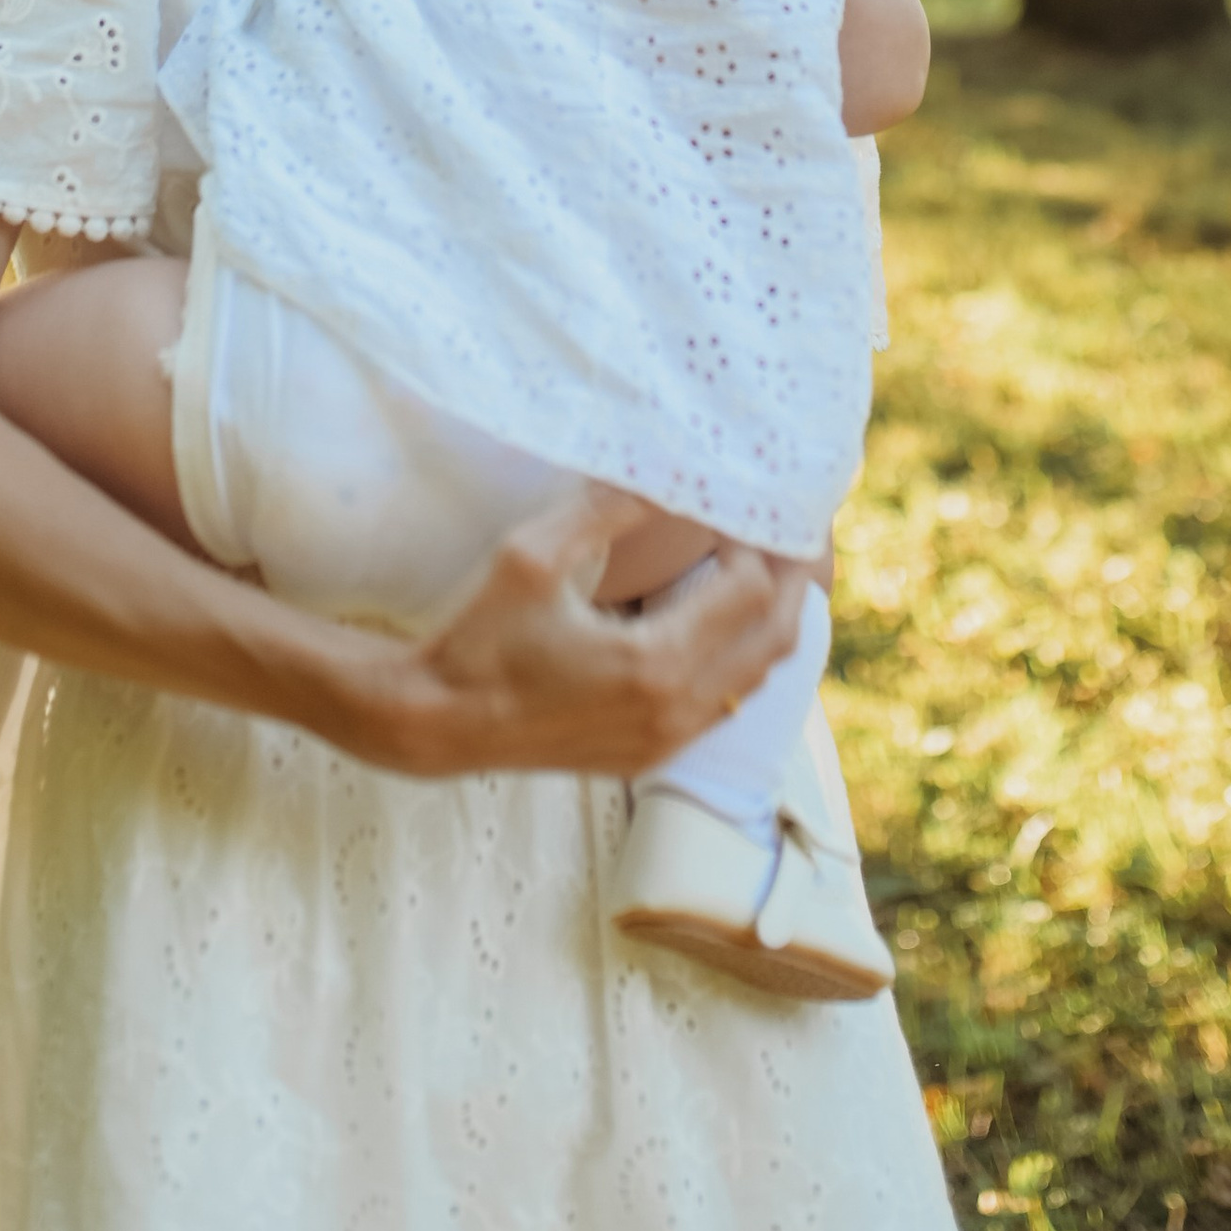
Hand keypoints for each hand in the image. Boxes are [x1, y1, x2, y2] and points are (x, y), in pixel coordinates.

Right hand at [357, 487, 810, 780]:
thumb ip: (607, 509)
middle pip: (775, 639)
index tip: (737, 506)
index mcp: (653, 665)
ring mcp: (666, 742)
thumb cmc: (479, 635)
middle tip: (793, 529)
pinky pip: (726, 704)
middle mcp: (673, 712)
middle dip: (792, 580)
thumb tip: (667, 473)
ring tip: (767, 564)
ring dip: (771, 619)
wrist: (438, 723)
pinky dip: (742, 657)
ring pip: (758, 678)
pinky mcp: (650, 757)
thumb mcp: (534, 555)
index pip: (747, 593)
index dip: (754, 541)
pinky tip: (724, 618)